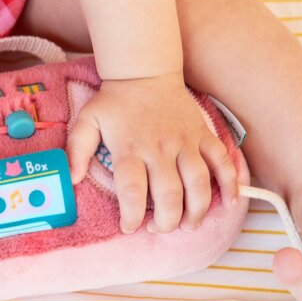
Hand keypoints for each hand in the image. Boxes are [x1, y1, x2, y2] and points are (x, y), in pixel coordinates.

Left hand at [66, 73, 238, 233]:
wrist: (144, 71)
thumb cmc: (114, 102)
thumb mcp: (87, 121)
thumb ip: (77, 150)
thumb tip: (71, 180)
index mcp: (130, 149)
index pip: (132, 191)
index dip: (131, 216)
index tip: (129, 227)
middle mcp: (159, 148)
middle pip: (169, 194)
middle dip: (166, 221)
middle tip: (158, 228)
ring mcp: (185, 142)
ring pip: (199, 183)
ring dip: (197, 210)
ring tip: (188, 225)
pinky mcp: (202, 134)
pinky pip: (222, 160)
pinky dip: (230, 182)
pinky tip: (230, 203)